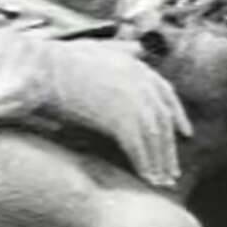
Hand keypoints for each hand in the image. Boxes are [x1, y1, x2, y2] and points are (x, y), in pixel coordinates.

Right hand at [39, 40, 191, 186]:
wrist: (43, 70)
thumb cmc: (61, 59)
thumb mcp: (97, 46)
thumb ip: (121, 48)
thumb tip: (138, 48)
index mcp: (136, 65)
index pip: (165, 94)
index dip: (177, 115)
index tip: (183, 133)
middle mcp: (140, 82)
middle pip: (163, 120)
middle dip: (168, 147)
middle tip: (171, 169)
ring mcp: (132, 100)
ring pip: (154, 137)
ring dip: (159, 161)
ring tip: (160, 180)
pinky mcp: (118, 118)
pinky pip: (138, 147)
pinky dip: (143, 164)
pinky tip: (145, 177)